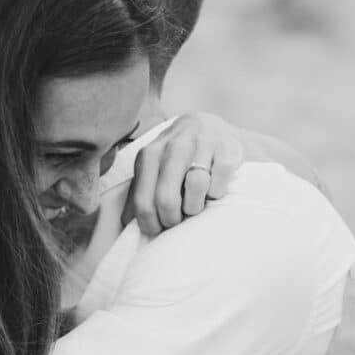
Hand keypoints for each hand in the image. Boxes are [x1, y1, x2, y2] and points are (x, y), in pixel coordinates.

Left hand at [122, 112, 243, 235]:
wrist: (212, 127)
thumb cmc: (179, 157)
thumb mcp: (154, 169)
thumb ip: (138, 193)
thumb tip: (126, 222)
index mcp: (149, 154)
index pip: (143, 202)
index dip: (151, 224)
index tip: (158, 228)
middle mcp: (174, 145)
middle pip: (166, 199)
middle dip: (172, 219)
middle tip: (178, 220)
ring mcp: (202, 143)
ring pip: (196, 187)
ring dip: (195, 206)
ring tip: (195, 204)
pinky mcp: (228, 147)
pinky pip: (219, 182)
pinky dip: (217, 193)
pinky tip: (213, 188)